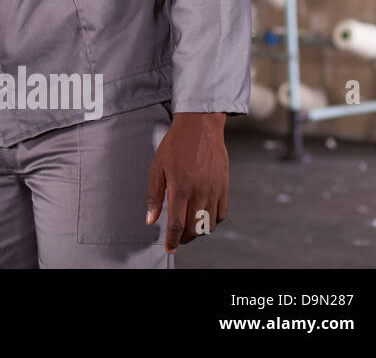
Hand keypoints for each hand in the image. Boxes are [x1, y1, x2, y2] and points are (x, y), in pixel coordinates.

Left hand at [145, 112, 228, 253]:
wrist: (200, 127)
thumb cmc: (175, 145)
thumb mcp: (157, 167)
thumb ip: (154, 196)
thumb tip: (151, 220)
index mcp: (180, 187)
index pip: (177, 224)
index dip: (173, 240)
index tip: (169, 248)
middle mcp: (199, 191)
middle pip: (194, 229)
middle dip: (184, 239)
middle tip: (176, 239)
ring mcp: (214, 190)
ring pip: (209, 224)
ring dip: (198, 232)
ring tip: (188, 230)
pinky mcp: (224, 187)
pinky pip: (221, 214)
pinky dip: (212, 222)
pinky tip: (203, 219)